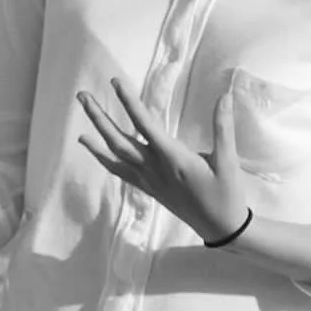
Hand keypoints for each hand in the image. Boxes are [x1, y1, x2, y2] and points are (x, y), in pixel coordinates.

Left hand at [76, 76, 249, 245]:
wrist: (218, 227)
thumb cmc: (225, 194)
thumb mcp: (228, 161)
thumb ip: (223, 128)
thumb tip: (224, 97)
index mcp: (173, 158)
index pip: (145, 125)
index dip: (129, 102)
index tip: (116, 82)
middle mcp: (154, 168)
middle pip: (118, 139)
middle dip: (99, 116)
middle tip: (82, 96)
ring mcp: (148, 179)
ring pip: (114, 153)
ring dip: (96, 132)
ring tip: (84, 113)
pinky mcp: (147, 188)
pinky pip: (118, 170)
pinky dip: (102, 156)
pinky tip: (90, 144)